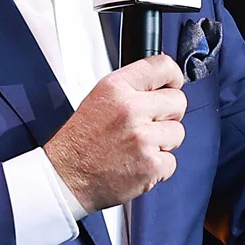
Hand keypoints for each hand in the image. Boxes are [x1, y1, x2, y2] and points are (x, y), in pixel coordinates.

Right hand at [43, 55, 186, 211]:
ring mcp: (143, 138)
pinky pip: (172, 161)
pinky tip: (136, 164)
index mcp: (116, 88)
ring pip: (178, 132)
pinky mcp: (151, 164)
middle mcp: (130, 109)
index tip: (173, 85)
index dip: (173, 77)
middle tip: (148, 125)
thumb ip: (130, 89)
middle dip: (168, 114)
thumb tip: (161, 85)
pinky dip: (158, 167)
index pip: (163, 67)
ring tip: (137, 147)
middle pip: (178, 101)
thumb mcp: (98, 100)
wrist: (66, 177)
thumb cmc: (79, 143)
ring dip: (163, 143)